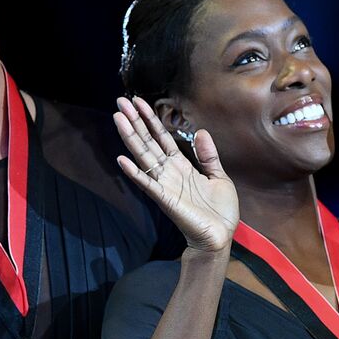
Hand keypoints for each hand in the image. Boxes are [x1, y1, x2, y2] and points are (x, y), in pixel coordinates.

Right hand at [113, 96, 238, 252]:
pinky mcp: (165, 200)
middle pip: (148, 141)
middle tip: (120, 102)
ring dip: (130, 137)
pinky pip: (147, 184)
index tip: (139, 102)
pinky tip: (121, 159)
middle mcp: (168, 172)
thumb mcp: (218, 176)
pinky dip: (134, 173)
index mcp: (181, 166)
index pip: (161, 137)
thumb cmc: (219, 211)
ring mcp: (164, 185)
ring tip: (118, 119)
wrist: (220, 236)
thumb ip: (208, 155)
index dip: (150, 119)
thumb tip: (200, 131)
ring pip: (144, 156)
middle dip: (135, 121)